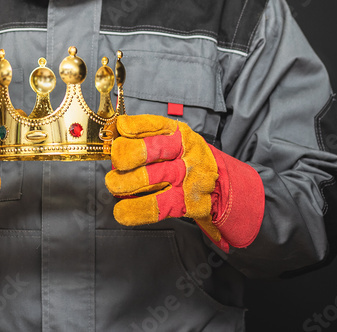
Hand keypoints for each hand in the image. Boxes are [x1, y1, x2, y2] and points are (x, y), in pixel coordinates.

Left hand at [105, 114, 264, 250]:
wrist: (222, 185)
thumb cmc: (186, 160)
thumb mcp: (175, 141)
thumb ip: (148, 138)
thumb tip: (115, 138)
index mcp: (179, 134)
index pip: (155, 125)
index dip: (134, 127)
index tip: (120, 131)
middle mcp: (185, 153)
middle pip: (151, 151)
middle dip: (125, 156)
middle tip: (115, 164)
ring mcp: (187, 178)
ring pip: (150, 178)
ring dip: (124, 183)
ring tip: (114, 185)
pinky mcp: (187, 202)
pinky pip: (157, 206)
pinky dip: (134, 210)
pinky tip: (121, 211)